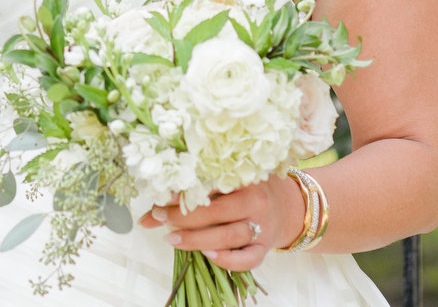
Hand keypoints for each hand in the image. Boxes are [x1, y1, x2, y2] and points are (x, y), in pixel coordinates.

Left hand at [137, 172, 305, 271]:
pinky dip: (225, 259)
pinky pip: (246, 260)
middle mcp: (256, 202)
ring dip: (196, 239)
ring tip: (171, 238)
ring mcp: (262, 227)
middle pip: (217, 212)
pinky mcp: (264, 249)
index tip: (162, 196)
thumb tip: (149, 211)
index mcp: (246, 178)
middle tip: (159, 217)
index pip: (213, 183)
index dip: (186, 191)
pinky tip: (206, 254)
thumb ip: (194, 191)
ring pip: (228, 236)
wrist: (288, 207)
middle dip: (184, 217)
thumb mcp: (227, 181)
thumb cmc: (249, 190)